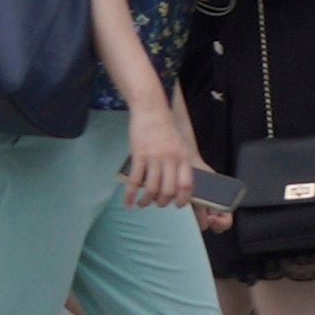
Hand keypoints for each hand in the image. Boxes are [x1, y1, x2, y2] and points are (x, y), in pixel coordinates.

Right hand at [124, 100, 198, 214]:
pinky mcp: (139, 155)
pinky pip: (134, 180)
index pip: (187, 185)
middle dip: (162, 202)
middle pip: (168, 190)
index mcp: (183, 157)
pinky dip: (130, 195)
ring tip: (142, 204)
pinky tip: (127, 202)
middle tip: (157, 203)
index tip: (178, 205)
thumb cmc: (166, 128)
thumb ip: (180, 164)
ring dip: (146, 201)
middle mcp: (170, 158)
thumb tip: (178, 187)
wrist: (150, 109)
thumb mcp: (180, 145)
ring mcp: (154, 157)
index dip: (183, 200)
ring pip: (151, 188)